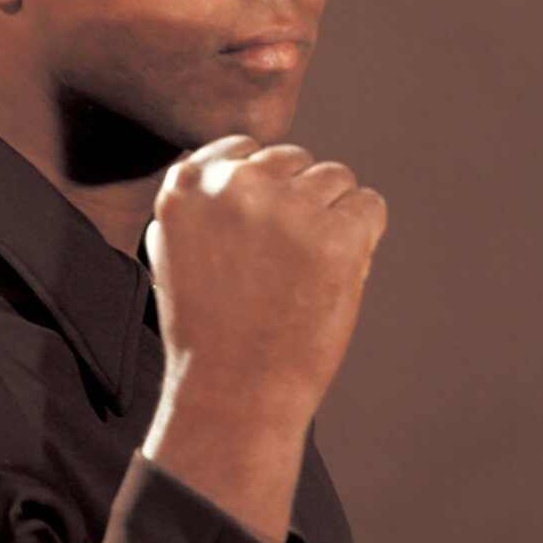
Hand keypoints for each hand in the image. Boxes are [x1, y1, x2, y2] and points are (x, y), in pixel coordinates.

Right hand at [141, 134, 385, 542]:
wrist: (232, 394)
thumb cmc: (207, 328)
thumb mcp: (173, 249)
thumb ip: (202, 200)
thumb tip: (243, 159)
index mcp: (188, 182)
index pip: (245, 148)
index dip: (260, 192)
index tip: (256, 234)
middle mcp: (235, 184)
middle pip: (293, 159)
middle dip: (296, 200)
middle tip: (282, 261)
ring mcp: (287, 207)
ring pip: (334, 177)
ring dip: (331, 215)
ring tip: (306, 270)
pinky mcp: (335, 235)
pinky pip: (369, 205)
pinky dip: (364, 236)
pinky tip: (337, 272)